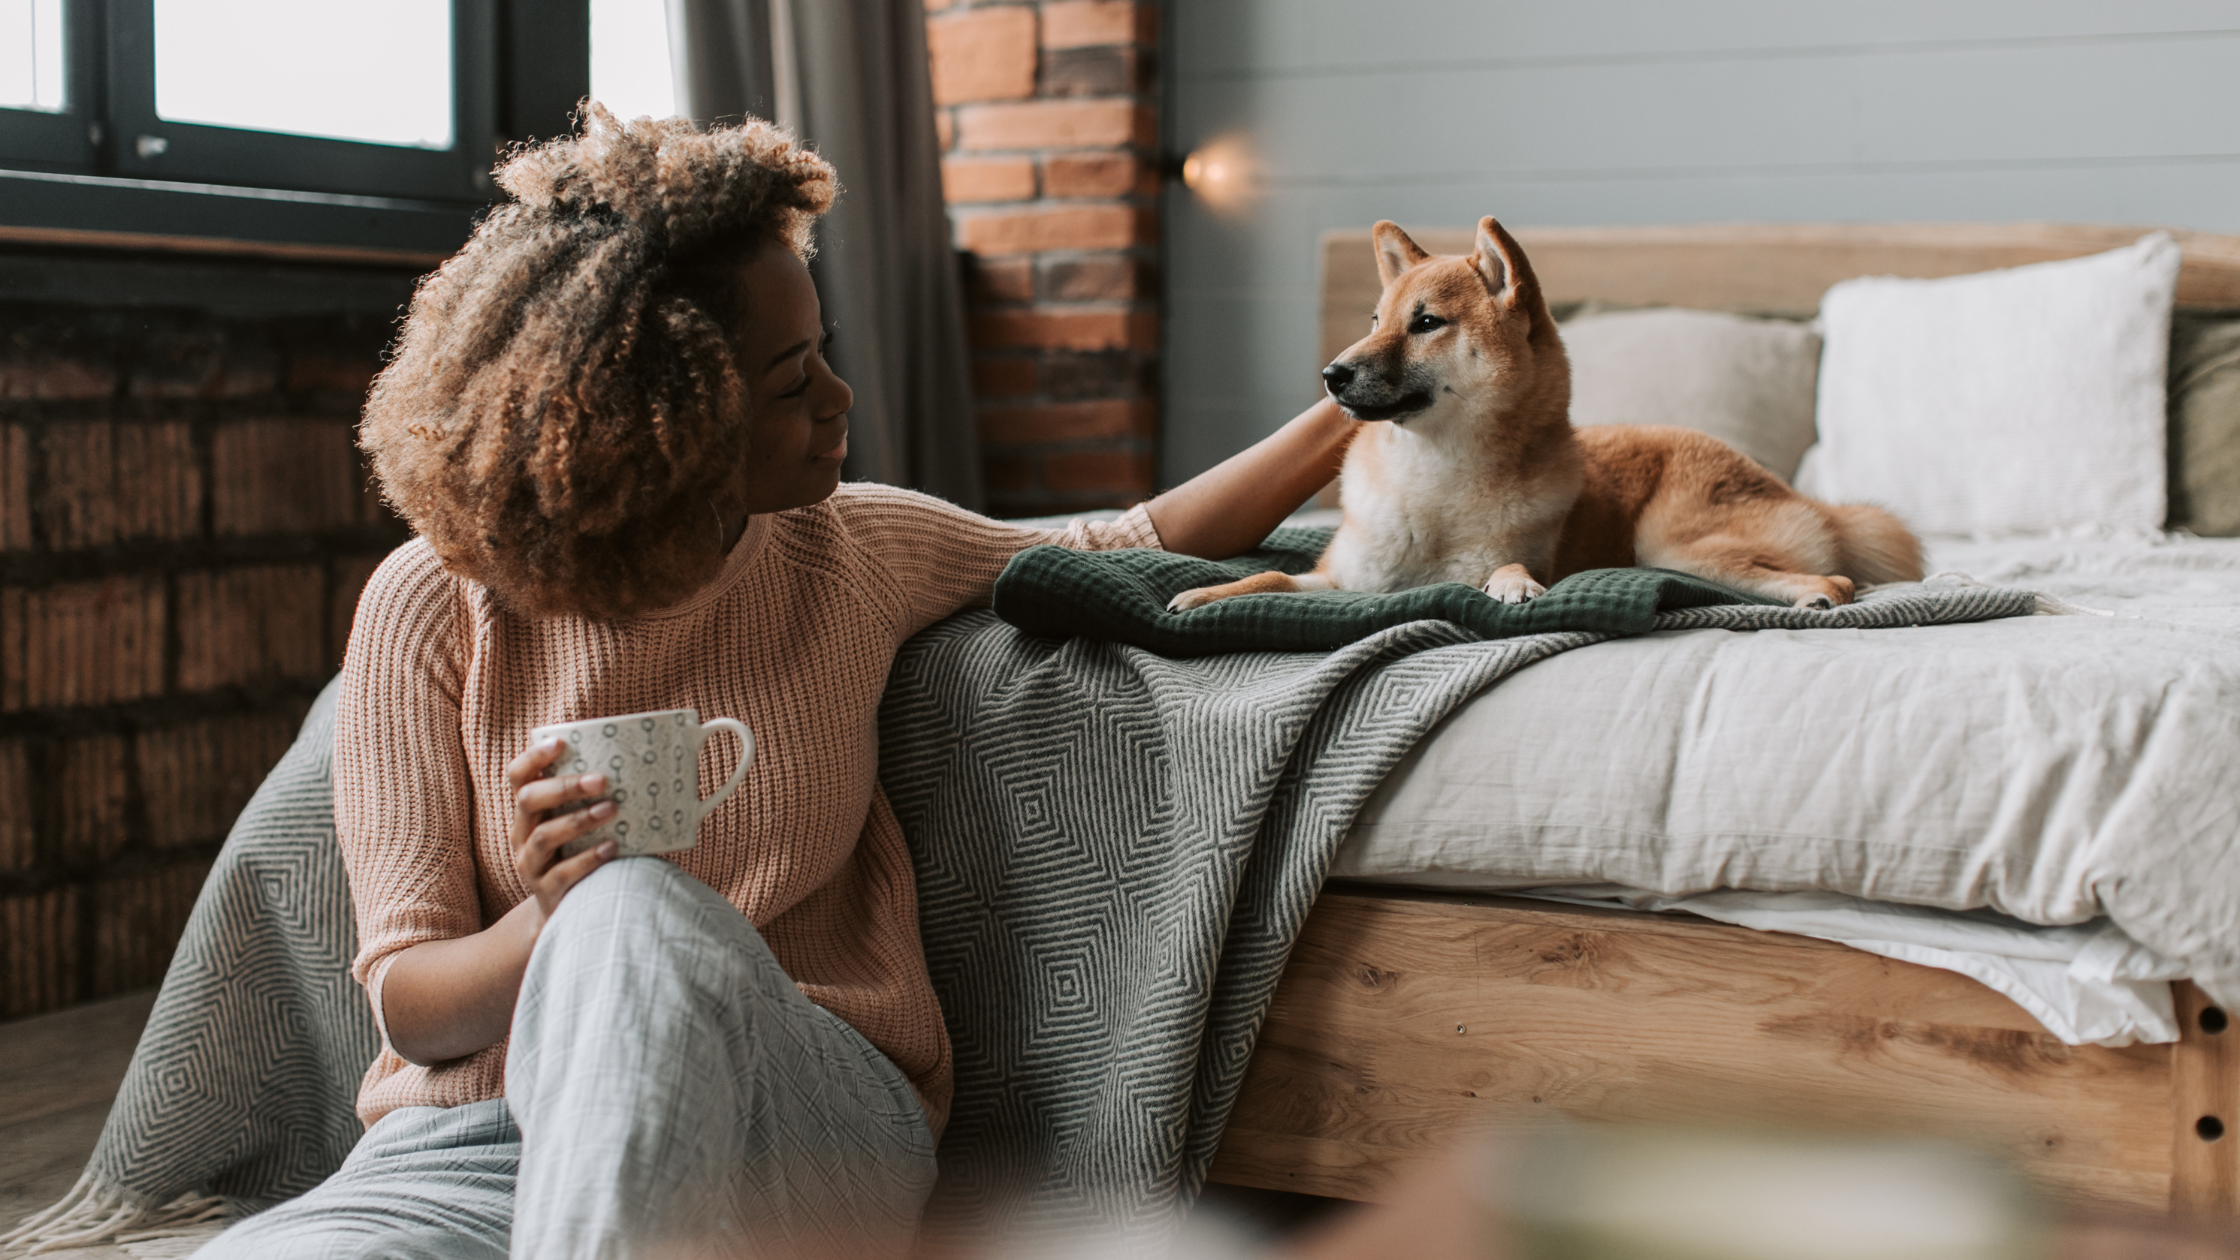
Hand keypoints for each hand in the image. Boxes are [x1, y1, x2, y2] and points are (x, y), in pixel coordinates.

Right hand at [505, 737, 618, 925]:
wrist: (568, 912)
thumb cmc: (581, 854)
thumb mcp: (579, 825)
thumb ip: (595, 800)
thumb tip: (649, 773)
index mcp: (528, 812)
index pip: (518, 777)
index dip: (534, 758)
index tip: (560, 743)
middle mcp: (522, 835)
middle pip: (528, 801)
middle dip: (564, 787)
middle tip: (601, 780)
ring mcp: (530, 865)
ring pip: (544, 836)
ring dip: (579, 820)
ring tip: (611, 809)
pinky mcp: (546, 892)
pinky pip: (562, 873)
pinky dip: (588, 858)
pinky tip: (611, 847)